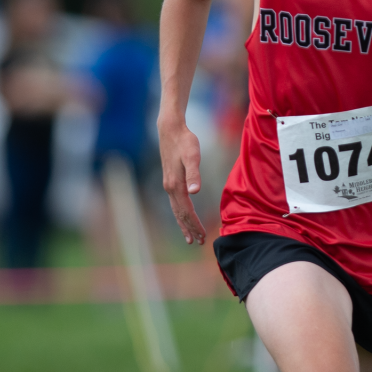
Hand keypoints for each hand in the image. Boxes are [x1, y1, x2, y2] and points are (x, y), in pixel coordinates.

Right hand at [159, 119, 206, 244]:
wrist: (170, 130)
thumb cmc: (185, 142)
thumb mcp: (193, 156)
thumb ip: (194, 174)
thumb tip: (195, 192)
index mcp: (175, 185)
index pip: (187, 211)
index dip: (195, 224)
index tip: (203, 236)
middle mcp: (169, 188)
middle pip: (180, 214)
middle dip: (190, 228)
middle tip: (199, 242)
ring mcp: (168, 184)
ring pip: (176, 210)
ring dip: (184, 223)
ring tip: (191, 236)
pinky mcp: (169, 180)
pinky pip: (175, 202)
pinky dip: (180, 213)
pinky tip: (184, 215)